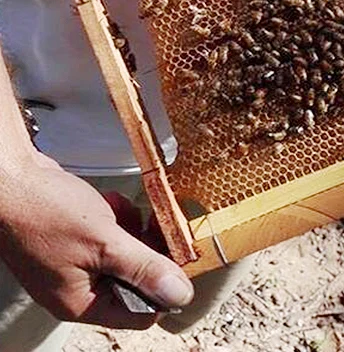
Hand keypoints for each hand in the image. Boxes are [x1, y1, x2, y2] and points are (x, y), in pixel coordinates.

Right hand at [0, 152, 193, 327]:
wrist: (11, 180)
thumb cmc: (44, 212)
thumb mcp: (104, 242)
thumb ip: (144, 267)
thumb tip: (179, 294)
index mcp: (81, 302)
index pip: (140, 312)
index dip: (164, 286)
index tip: (179, 256)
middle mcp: (78, 287)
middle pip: (136, 277)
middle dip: (145, 247)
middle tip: (150, 222)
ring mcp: (76, 261)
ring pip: (126, 250)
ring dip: (130, 227)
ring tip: (116, 211)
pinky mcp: (76, 238)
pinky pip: (111, 232)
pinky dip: (115, 215)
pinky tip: (107, 203)